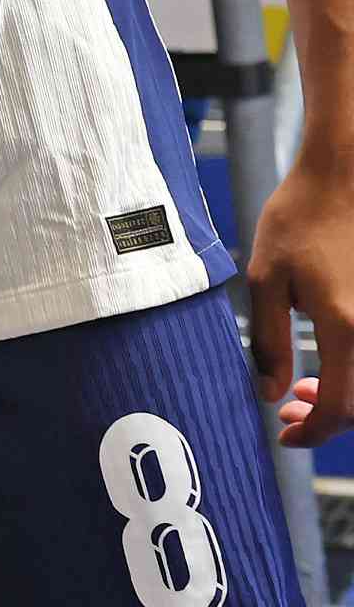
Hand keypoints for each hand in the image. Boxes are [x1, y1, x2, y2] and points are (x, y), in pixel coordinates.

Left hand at [248, 152, 353, 444]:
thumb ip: (269, 340)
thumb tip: (270, 394)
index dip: (314, 431)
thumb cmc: (298, 218)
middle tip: (288, 415)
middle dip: (325, 419)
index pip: (340, 408)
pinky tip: (325, 366)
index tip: (286, 435)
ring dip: (341, 398)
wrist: (343, 177)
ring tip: (301, 392)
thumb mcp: (267, 277)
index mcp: (345, 325)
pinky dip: (352, 373)